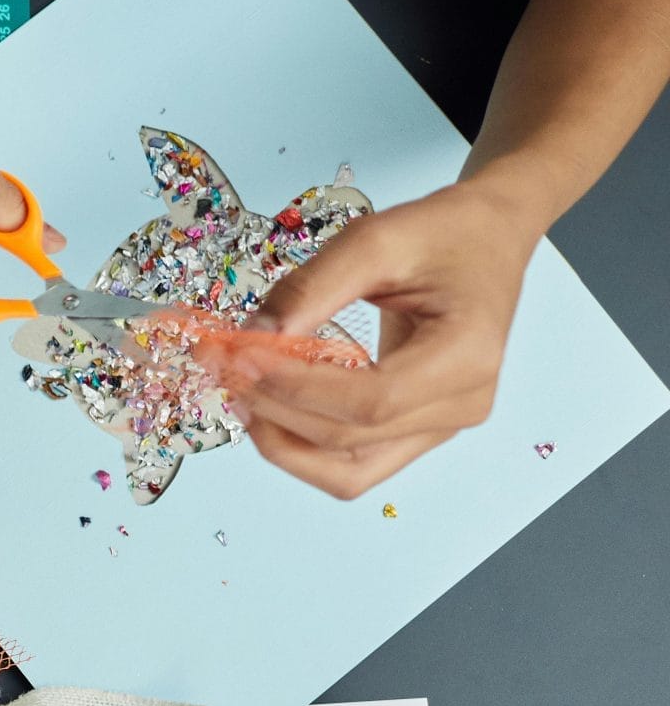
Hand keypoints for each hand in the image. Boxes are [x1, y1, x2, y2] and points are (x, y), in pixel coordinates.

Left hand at [212, 183, 537, 496]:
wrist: (486, 240)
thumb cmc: (443, 234)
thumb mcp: (378, 237)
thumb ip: (312, 288)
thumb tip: (252, 337)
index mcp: (468, 356)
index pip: (369, 400)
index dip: (295, 387)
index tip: (238, 356)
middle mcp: (464, 405)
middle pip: (348, 440)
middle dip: (273, 409)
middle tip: (219, 365)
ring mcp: (443, 428)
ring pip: (346, 472)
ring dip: (281, 441)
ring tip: (238, 391)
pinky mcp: (417, 433)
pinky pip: (350, 465)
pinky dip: (301, 445)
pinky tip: (267, 406)